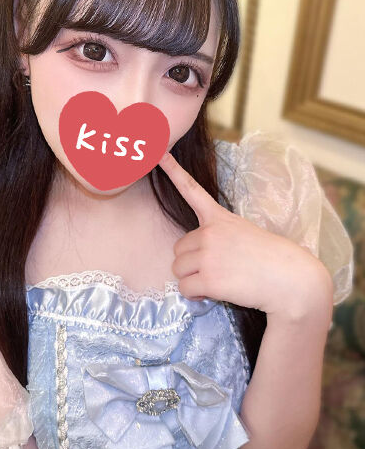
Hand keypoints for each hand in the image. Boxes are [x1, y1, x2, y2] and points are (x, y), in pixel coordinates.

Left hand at [158, 151, 327, 315]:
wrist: (290, 279)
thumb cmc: (270, 259)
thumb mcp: (243, 234)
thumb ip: (217, 237)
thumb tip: (198, 259)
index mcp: (219, 218)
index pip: (191, 190)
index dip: (173, 171)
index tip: (159, 153)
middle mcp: (209, 232)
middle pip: (178, 249)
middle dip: (191, 263)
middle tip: (217, 269)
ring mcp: (208, 254)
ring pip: (178, 270)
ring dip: (192, 279)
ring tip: (218, 280)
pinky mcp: (208, 278)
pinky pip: (185, 288)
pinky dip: (195, 295)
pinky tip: (214, 293)